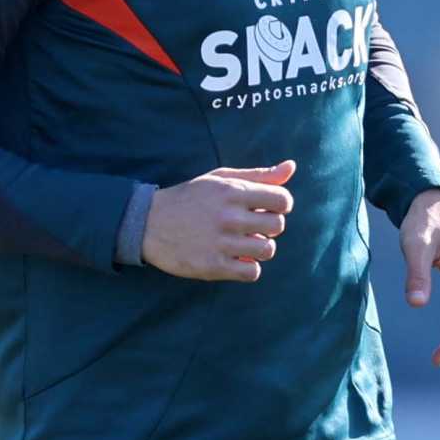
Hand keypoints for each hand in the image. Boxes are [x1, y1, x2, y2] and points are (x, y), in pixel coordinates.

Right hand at [143, 163, 293, 281]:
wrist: (148, 222)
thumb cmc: (190, 198)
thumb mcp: (220, 179)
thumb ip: (258, 175)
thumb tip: (291, 166)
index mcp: (232, 192)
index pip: (282, 200)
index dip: (280, 205)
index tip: (267, 209)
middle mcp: (228, 216)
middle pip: (277, 226)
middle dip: (269, 227)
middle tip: (251, 227)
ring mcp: (221, 242)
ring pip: (267, 250)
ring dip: (259, 249)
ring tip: (243, 243)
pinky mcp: (213, 266)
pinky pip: (252, 272)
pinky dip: (248, 268)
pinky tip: (236, 259)